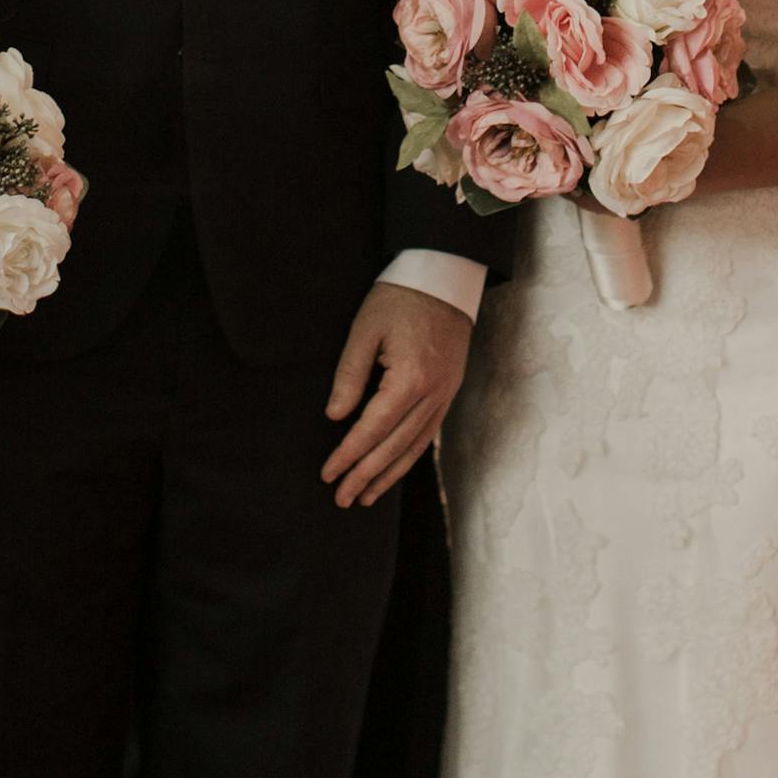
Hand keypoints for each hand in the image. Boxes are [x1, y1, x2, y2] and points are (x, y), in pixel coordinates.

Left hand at [323, 281, 471, 507]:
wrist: (444, 279)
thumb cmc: (399, 299)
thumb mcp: (365, 329)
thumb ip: (349, 375)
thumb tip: (335, 417)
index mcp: (410, 379)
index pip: (373, 428)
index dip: (349, 454)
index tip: (328, 474)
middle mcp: (432, 394)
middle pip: (394, 446)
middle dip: (366, 475)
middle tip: (342, 498)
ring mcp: (445, 395)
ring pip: (414, 447)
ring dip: (388, 474)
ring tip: (365, 497)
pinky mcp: (448, 392)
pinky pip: (427, 434)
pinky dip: (408, 457)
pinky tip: (392, 469)